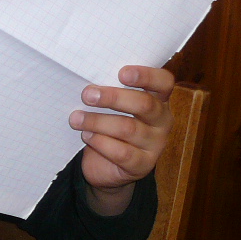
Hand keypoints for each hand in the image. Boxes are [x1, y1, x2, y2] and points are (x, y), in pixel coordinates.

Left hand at [71, 66, 173, 215]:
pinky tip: (86, 136)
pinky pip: (122, 152)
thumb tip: (89, 83)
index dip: (146, 75)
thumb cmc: (109, 125)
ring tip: (77, 118)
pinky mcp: (143, 165)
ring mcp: (155, 145)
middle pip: (145, 104)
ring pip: (128, 128)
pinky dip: (100, 142)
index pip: (164, 82)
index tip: (121, 73)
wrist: (107, 165)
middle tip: (88, 95)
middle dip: (113, 98)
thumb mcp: (112, 107)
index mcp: (158, 100)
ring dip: (98, 121)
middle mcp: (162, 121)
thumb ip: (109, 92)